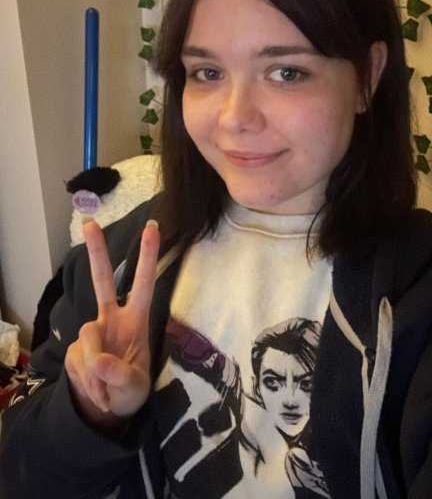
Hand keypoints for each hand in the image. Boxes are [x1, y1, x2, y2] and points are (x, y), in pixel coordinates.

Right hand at [65, 219, 159, 427]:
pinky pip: (79, 363)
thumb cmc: (130, 392)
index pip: (142, 284)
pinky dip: (89, 384)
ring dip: (97, 372)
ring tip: (107, 393)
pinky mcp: (74, 349)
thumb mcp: (134, 388)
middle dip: (97, 252)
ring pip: (88, 338)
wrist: (107, 412)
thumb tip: (99, 360)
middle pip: (103, 281)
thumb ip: (119, 375)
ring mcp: (92, 333)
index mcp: (135, 320)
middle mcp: (112, 319)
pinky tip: (97, 394)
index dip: (147, 258)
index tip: (152, 228)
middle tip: (90, 223)